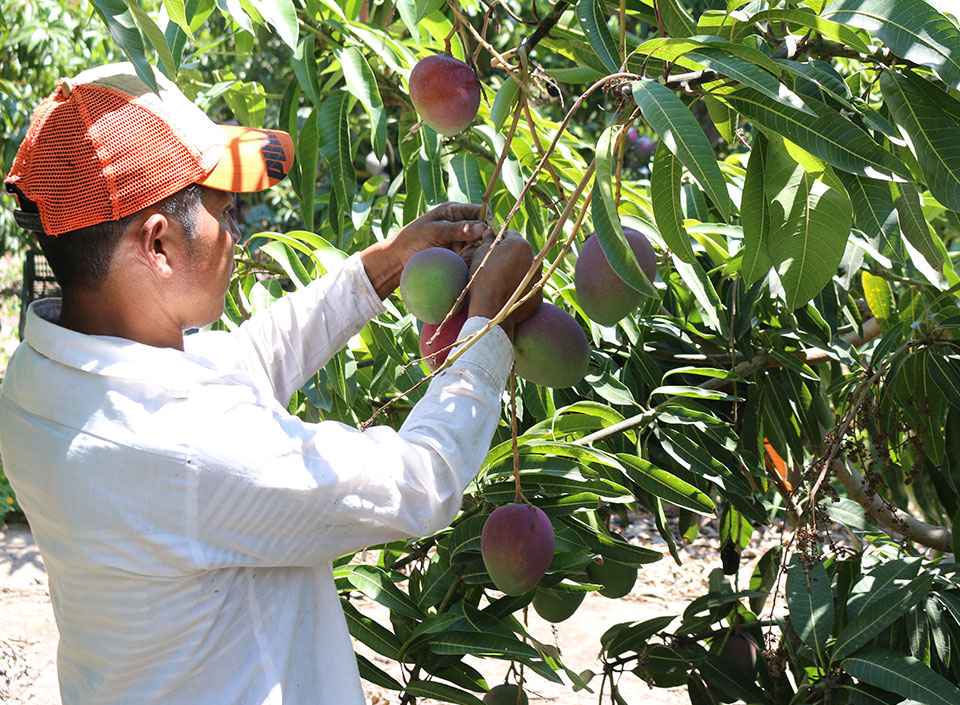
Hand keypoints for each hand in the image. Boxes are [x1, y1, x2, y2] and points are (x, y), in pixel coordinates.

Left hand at [360, 202, 491, 297]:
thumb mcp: (435, 232)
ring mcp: (459, 241)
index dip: (487, 221)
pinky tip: (463, 264)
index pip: (480, 211)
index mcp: (454, 211)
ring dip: (475, 252)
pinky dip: (470, 261)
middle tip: (472, 248)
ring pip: (479, 245)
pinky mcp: (457, 256)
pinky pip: (471, 258)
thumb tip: (484, 228)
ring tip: (463, 257)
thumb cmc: (411, 240)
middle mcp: (459, 225)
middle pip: (483, 230)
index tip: (487, 234)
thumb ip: (458, 229)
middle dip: (481, 239)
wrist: (396, 261)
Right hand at [467, 230, 541, 336]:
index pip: (511, 234)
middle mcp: (535, 259)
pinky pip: (529, 287)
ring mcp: (539, 278)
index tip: (492, 248)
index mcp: (521, 245)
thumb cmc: (483, 278)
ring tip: (502, 282)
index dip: (500, 240)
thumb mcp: (481, 254)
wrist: (491, 310)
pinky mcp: (539, 295)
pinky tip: (509, 294)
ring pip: (527, 270)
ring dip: (517, 272)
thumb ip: (488, 239)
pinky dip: (521, 289)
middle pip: (521, 253)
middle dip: (511, 256)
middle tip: (496, 267)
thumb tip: (489, 231)